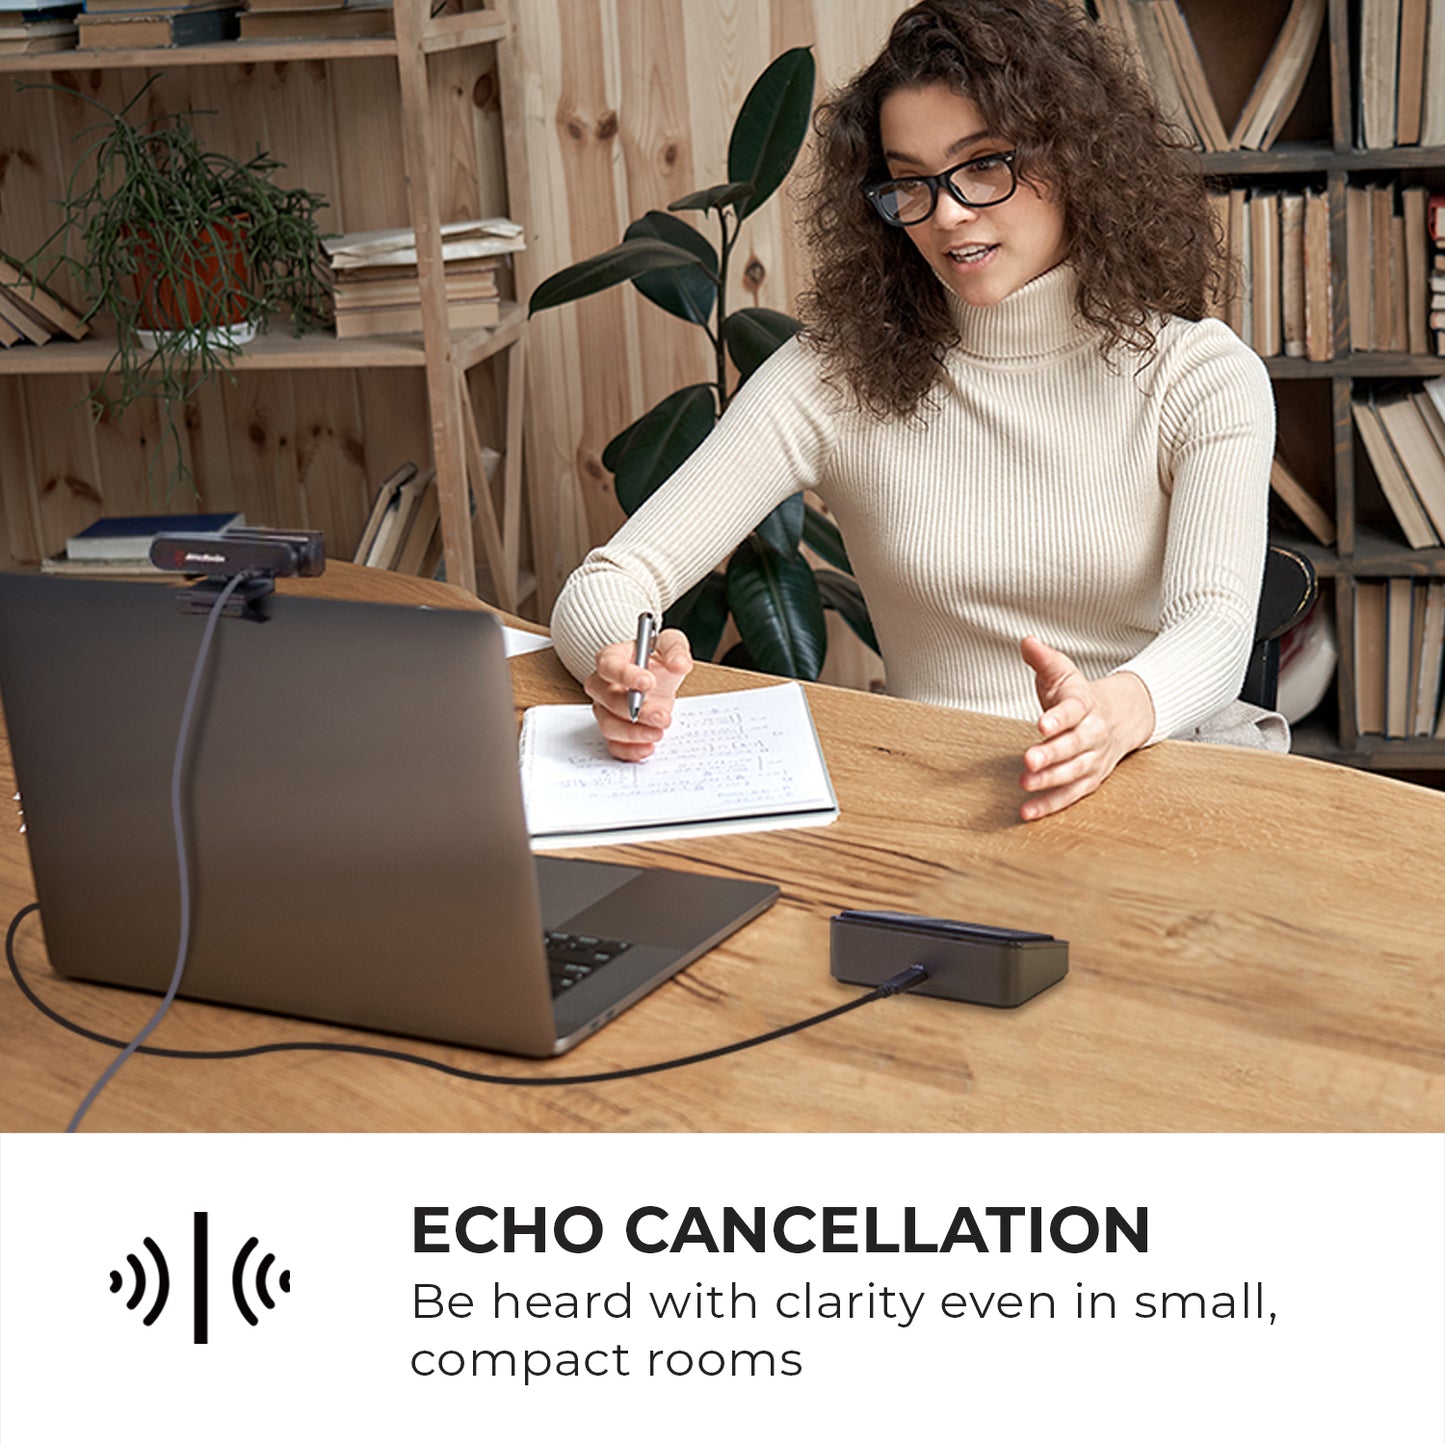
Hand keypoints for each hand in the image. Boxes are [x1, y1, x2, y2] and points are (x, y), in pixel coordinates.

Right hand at [583, 628, 694, 760]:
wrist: (658, 678)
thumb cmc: (657, 658)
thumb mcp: (671, 644)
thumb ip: (676, 650)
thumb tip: (679, 664)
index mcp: (612, 658)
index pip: (608, 665)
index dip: (625, 675)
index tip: (648, 682)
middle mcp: (602, 684)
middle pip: (607, 699)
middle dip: (636, 710)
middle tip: (662, 716)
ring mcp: (605, 709)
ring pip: (608, 725)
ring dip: (634, 733)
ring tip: (658, 732)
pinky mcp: (614, 729)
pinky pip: (613, 745)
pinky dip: (630, 750)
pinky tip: (648, 747)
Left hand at [1017, 636, 1154, 821]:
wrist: (1122, 715)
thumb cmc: (1080, 695)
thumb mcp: (1064, 672)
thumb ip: (1044, 659)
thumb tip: (1027, 641)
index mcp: (1085, 705)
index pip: (1073, 710)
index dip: (1058, 717)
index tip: (1041, 724)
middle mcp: (1093, 733)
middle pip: (1074, 745)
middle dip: (1052, 754)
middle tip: (1029, 759)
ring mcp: (1094, 758)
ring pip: (1074, 772)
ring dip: (1050, 780)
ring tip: (1026, 783)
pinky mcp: (1090, 779)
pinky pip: (1071, 794)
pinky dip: (1050, 804)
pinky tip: (1027, 812)